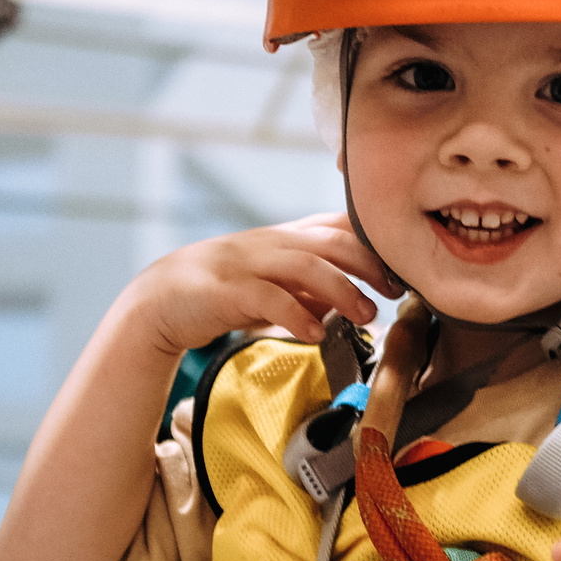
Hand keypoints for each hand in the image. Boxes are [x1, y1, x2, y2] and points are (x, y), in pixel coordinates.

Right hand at [120, 213, 392, 359]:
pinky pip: (267, 298)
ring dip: (341, 290)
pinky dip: (296, 315)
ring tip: (365, 317)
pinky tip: (315, 334)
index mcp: (283, 238)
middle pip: (330, 240)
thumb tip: (352, 302)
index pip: (337, 226)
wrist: (160, 300)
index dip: (373, 244)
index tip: (401, 269)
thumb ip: (310, 289)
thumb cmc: (223, 293)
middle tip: (395, 292)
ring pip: (304, 265)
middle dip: (368, 264)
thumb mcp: (273, 285)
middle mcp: (269, 243)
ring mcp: (246, 263)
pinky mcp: (225, 291)